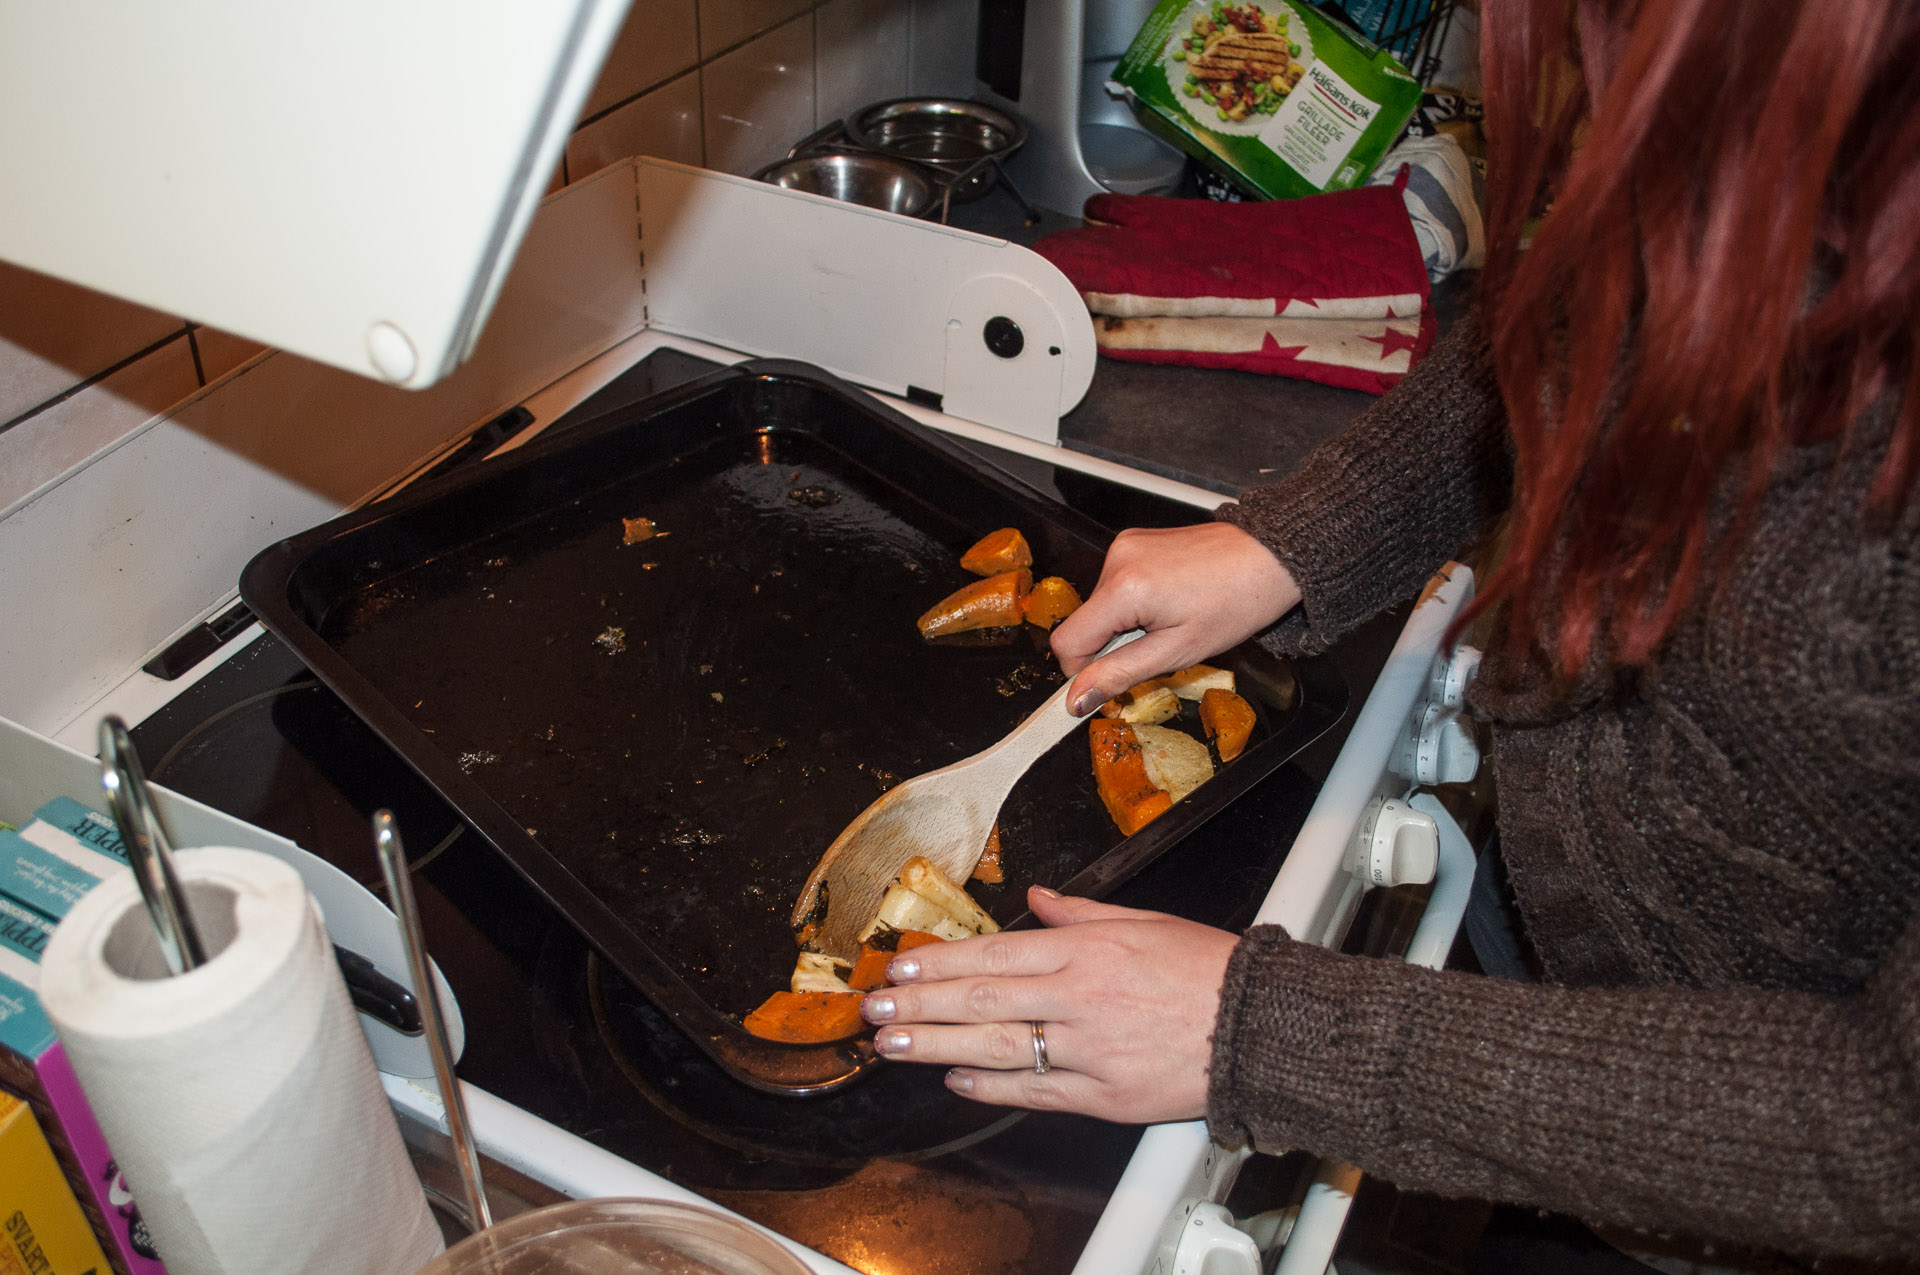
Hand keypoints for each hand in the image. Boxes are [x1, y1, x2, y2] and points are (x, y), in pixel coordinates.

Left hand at [860, 886, 1238, 1122]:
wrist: (1261, 1028)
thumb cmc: (1209, 971)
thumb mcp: (1144, 921)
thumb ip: (1081, 913)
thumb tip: (1041, 898)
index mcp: (1087, 950)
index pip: (994, 953)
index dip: (939, 961)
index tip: (900, 964)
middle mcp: (1080, 998)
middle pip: (981, 1000)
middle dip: (919, 1003)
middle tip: (874, 1007)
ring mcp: (1089, 1051)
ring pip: (997, 1048)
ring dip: (937, 1046)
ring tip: (893, 1043)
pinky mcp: (1105, 1097)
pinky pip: (1036, 1092)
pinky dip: (991, 1087)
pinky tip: (955, 1081)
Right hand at [1052, 523, 1299, 714]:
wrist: (1271, 557)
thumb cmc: (1237, 602)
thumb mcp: (1178, 652)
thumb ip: (1120, 674)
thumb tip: (1077, 699)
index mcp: (1124, 588)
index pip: (1068, 641)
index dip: (1082, 671)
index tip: (1109, 684)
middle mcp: (1116, 559)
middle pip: (1085, 623)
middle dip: (1113, 646)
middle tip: (1160, 648)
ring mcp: (1125, 545)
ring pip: (1101, 606)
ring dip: (1126, 625)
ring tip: (1172, 621)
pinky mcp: (1135, 541)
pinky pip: (1116, 585)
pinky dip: (1135, 604)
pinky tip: (1171, 603)